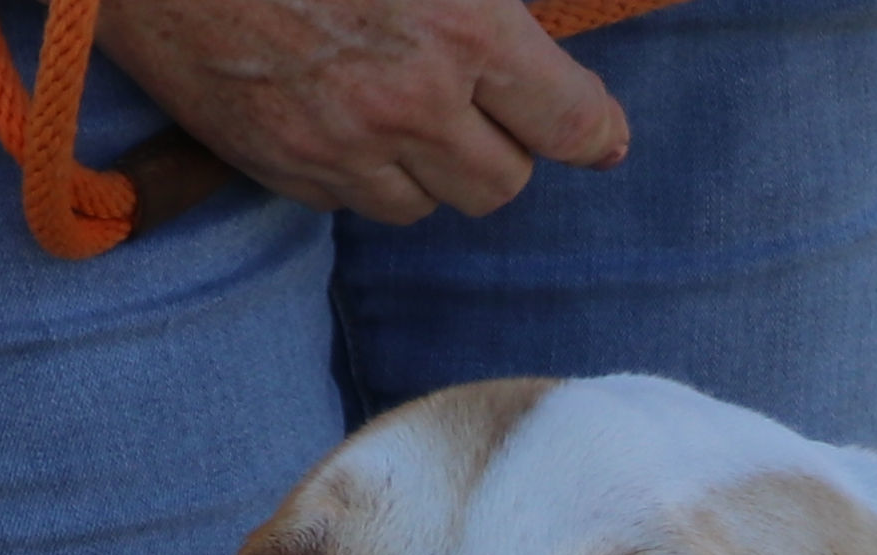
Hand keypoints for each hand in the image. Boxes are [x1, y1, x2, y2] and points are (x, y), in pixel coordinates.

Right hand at [99, 0, 627, 221]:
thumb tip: (523, 27)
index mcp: (466, 31)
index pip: (574, 125)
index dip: (593, 129)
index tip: (597, 130)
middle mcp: (413, 105)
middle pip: (503, 184)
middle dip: (501, 146)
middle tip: (479, 103)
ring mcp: (342, 146)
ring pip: (428, 206)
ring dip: (429, 167)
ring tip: (402, 107)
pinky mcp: (280, 167)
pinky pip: (351, 203)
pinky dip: (358, 172)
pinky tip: (336, 112)